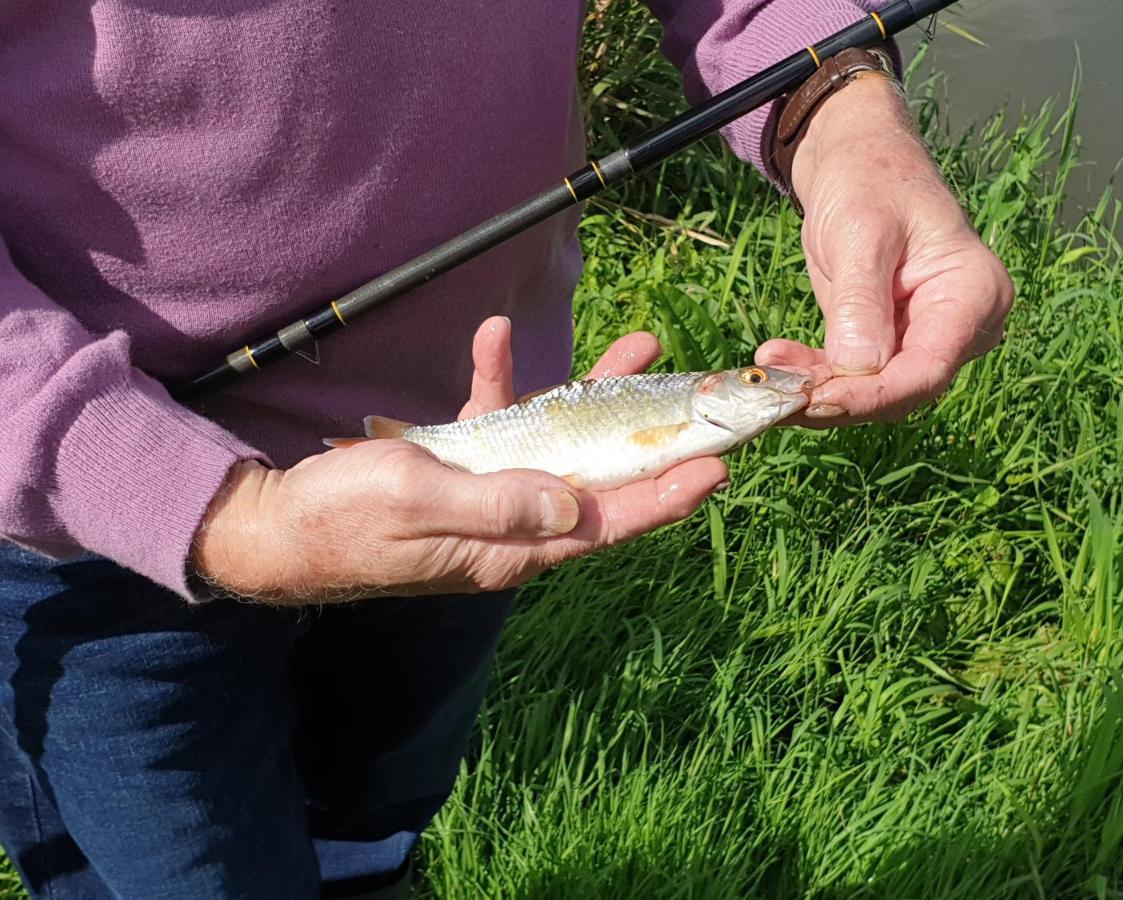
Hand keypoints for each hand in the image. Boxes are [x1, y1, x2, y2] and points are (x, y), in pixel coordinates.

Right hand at [190, 317, 726, 602]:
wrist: (275, 527)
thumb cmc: (343, 521)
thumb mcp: (420, 504)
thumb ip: (500, 504)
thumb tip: (578, 506)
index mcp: (512, 548)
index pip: (607, 523)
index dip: (665, 496)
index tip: (716, 468)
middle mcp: (512, 523)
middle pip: (599, 477)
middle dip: (648, 432)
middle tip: (691, 392)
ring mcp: (489, 494)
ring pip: (560, 442)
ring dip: (593, 394)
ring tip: (635, 345)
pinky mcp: (459, 469)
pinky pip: (496, 422)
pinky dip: (500, 380)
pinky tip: (492, 335)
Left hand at [757, 75, 1012, 424]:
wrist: (851, 155)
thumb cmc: (868, 176)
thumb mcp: (862, 233)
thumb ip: (862, 302)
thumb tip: (859, 368)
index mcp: (974, 295)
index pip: (927, 370)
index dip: (870, 395)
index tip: (815, 401)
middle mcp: (958, 326)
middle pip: (900, 390)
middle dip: (837, 398)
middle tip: (775, 393)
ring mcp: (924, 336)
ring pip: (872, 390)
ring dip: (817, 389)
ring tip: (766, 371)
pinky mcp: (888, 340)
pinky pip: (853, 375)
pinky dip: (813, 374)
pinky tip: (775, 358)